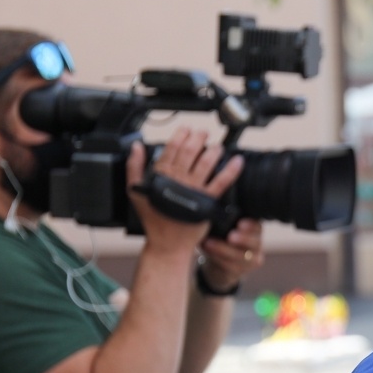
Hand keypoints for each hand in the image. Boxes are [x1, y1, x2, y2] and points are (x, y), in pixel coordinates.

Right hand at [126, 129, 243, 254]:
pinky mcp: (206, 201)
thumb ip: (134, 167)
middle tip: (204, 134)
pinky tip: (238, 161)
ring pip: (205, 163)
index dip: (181, 135)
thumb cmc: (153, 219)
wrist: (167, 242)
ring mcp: (192, 190)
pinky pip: (221, 182)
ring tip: (218, 146)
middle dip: (199, 138)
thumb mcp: (135, 191)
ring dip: (213, 150)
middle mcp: (177, 179)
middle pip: (190, 151)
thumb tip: (136, 146)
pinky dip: (231, 170)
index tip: (187, 130)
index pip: (172, 148)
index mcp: (161, 175)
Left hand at [199, 219, 264, 291]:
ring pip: (243, 256)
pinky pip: (233, 267)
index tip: (240, 224)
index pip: (257, 226)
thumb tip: (210, 212)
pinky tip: (208, 253)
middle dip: (243, 239)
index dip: (250, 225)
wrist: (217, 263)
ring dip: (223, 250)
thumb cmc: (218, 239)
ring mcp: (253, 259)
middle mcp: (256, 243)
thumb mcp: (219, 228)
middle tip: (230, 237)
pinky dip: (219, 260)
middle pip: (255, 242)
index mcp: (252, 229)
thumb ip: (220, 221)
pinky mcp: (244, 271)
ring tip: (208, 244)